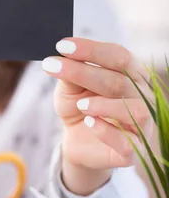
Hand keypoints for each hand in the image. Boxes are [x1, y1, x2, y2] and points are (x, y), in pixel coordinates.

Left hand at [42, 37, 152, 195]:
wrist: (78, 141)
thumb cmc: (80, 107)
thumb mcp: (71, 87)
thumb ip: (72, 74)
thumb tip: (65, 57)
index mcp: (132, 75)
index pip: (119, 56)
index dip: (91, 50)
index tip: (62, 46)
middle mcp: (144, 97)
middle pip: (120, 79)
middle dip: (84, 71)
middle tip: (53, 66)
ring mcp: (143, 125)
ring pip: (135, 110)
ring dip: (103, 104)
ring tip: (81, 104)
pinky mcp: (134, 151)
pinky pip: (127, 142)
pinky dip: (106, 131)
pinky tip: (90, 122)